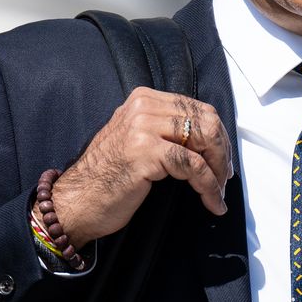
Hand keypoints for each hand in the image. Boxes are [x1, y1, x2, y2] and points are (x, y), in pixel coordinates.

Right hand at [51, 87, 234, 244]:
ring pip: (203, 140)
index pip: (197, 108)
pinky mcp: (145, 152)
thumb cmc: (107, 178)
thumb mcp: (136, 140)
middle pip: (205, 120)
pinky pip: (193, 167)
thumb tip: (207, 138)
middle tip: (225, 177)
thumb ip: (164, 130)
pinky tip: (212, 202)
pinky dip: (208, 186)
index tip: (223, 160)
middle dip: (222, 152)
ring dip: (218, 171)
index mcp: (143, 99)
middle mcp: (143, 106)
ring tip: (219, 192)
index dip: (218, 135)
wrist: (76, 202)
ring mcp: (143, 127)